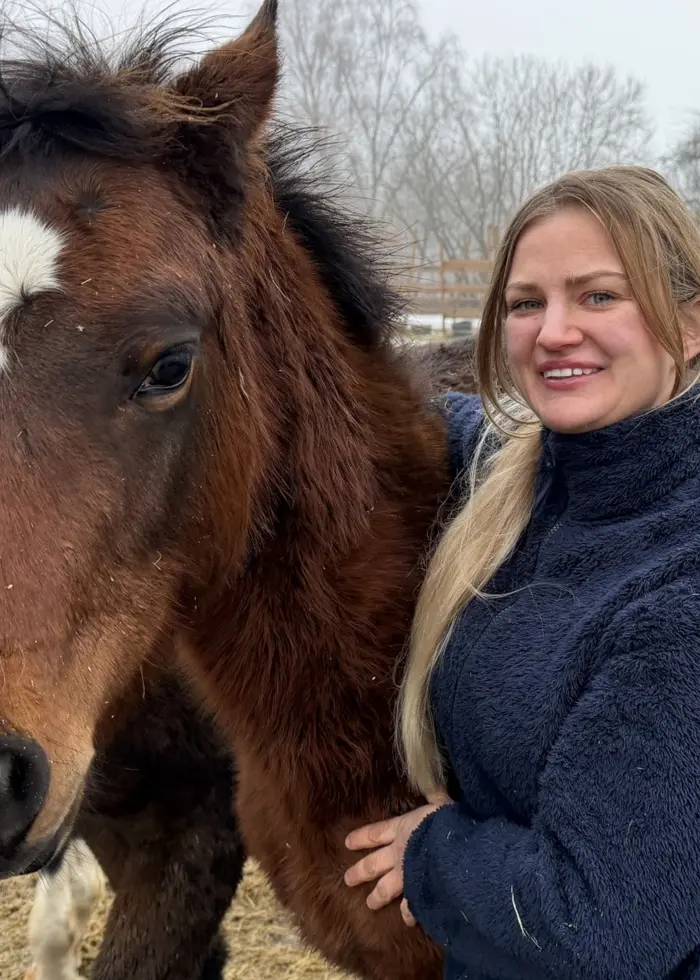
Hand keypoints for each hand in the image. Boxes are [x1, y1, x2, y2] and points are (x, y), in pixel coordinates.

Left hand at [344, 790, 450, 922]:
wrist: (452, 850)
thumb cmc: (445, 823)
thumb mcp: (441, 804)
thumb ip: (436, 795)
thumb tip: (433, 779)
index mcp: (401, 828)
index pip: (375, 833)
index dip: (361, 838)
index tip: (347, 843)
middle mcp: (398, 853)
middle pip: (373, 864)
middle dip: (360, 872)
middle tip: (347, 880)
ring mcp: (406, 875)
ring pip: (385, 888)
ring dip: (377, 896)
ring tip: (370, 904)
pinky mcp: (417, 891)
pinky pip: (410, 905)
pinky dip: (409, 912)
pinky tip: (408, 919)